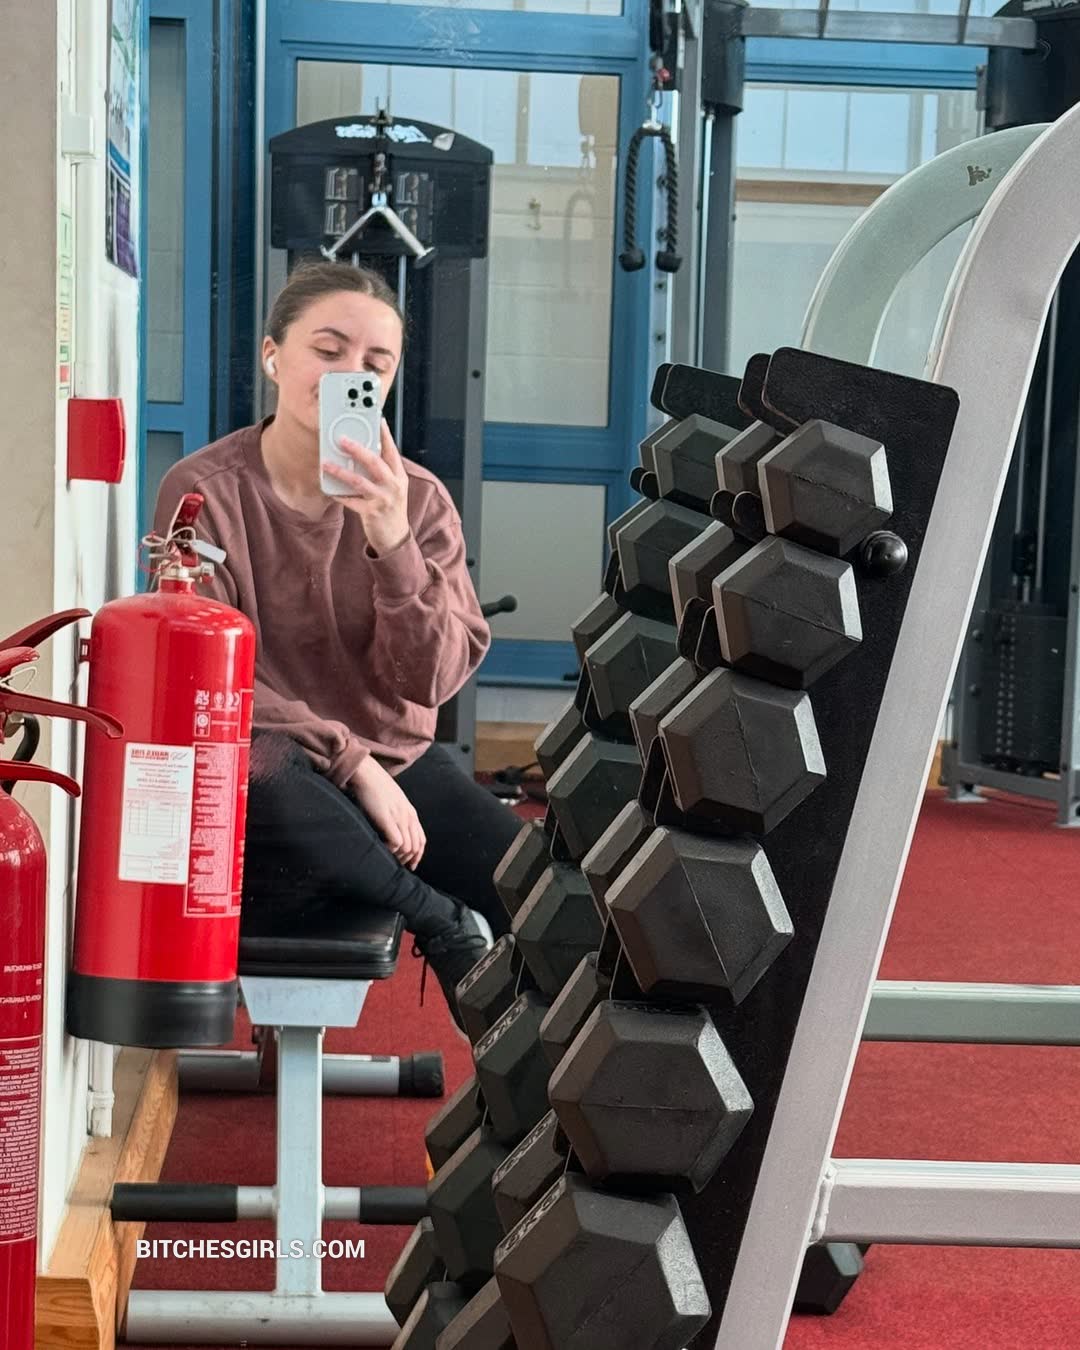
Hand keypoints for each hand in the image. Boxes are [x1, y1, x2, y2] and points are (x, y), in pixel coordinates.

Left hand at [323, 419, 410, 555]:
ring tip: (326, 464)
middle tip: (342, 439)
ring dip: (341, 472)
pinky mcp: (372, 513)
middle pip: (375, 463)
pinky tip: (329, 490)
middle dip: (358, 449)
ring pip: (360, 481)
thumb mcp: (393, 487)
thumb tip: (363, 451)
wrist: (395, 537)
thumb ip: (382, 471)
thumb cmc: (391, 508)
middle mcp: (393, 486)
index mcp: (399, 476)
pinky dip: (339, 495)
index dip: (384, 434)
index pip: (391, 451)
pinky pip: (351, 501)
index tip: (376, 419)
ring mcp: (383, 500)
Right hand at [347, 755, 425, 869]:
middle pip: (416, 846)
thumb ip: (397, 815)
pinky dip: (391, 850)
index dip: (417, 856)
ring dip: (398, 857)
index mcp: (411, 813)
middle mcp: (408, 816)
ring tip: (387, 858)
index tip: (410, 866)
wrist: (366, 773)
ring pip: (408, 847)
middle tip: (396, 866)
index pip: (421, 840)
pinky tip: (382, 849)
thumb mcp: (392, 802)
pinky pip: (397, 842)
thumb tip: (394, 831)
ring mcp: (399, 817)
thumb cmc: (375, 787)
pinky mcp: (387, 819)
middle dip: (408, 860)